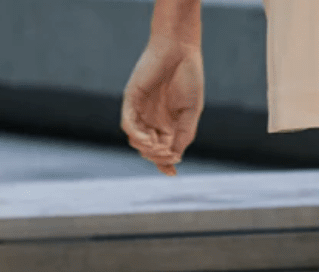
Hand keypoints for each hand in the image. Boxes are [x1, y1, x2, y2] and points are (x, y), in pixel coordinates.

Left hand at [120, 35, 203, 175]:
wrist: (179, 50)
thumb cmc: (188, 77)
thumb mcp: (191, 112)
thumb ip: (184, 135)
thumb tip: (176, 157)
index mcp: (167, 124)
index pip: (162, 151)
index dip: (165, 164)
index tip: (173, 174)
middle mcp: (151, 120)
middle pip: (148, 149)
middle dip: (158, 157)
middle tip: (170, 154)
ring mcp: (140, 111)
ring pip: (137, 141)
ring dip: (148, 149)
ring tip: (160, 147)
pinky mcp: (130, 100)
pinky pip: (128, 124)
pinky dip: (136, 136)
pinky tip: (148, 140)